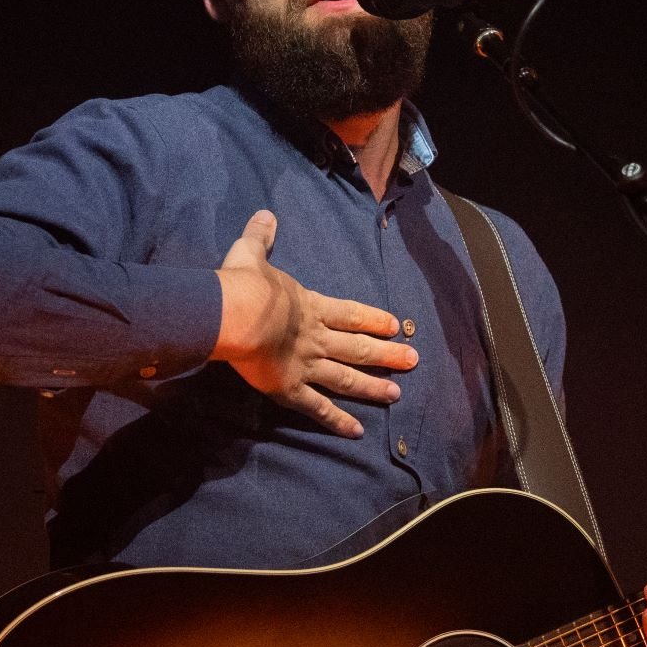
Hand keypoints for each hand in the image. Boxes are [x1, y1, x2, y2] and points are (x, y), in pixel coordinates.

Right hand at [212, 210, 416, 437]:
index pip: (351, 314)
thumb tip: (265, 214)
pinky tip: (356, 432)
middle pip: (359, 348)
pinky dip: (338, 421)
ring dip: (372, 386)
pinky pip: (319, 409)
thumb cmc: (242, 284)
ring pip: (347, 379)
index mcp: (311, 307)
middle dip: (388, 354)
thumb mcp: (251, 254)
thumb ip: (261, 237)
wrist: (233, 315)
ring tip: (396, 393)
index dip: (374, 320)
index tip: (396, 326)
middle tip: (414, 360)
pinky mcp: (290, 390)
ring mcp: (306, 366)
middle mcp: (317, 338)